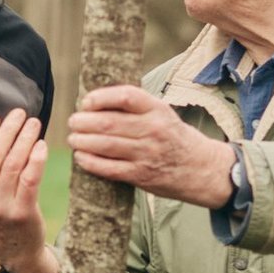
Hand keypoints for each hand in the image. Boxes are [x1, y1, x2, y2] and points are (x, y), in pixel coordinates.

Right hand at [0, 109, 58, 272]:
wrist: (16, 253)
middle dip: (8, 130)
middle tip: (21, 114)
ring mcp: (1, 207)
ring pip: (13, 164)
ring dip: (24, 140)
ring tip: (34, 125)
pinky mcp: (23, 213)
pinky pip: (30, 180)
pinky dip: (36, 160)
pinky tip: (41, 146)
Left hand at [67, 85, 235, 207]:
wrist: (200, 168)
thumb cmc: (174, 137)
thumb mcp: (162, 114)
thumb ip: (136, 107)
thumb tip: (94, 103)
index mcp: (157, 109)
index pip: (126, 96)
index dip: (101, 97)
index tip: (87, 102)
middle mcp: (153, 130)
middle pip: (109, 123)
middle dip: (84, 122)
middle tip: (73, 121)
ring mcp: (147, 154)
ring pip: (105, 145)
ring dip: (82, 141)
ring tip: (73, 138)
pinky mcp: (141, 175)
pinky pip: (109, 168)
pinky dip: (90, 162)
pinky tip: (81, 157)